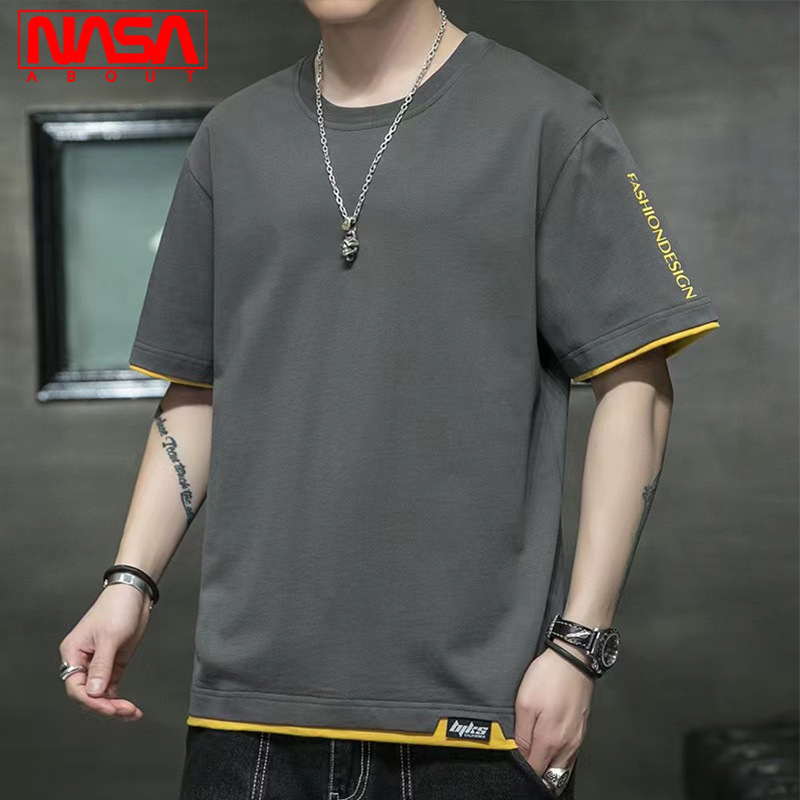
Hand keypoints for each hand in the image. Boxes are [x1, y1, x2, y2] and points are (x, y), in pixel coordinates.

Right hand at [59, 583, 151, 720]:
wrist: (134, 593)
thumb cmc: (117, 607)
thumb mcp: (110, 637)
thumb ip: (101, 665)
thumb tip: (94, 693)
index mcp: (73, 653)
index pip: (75, 687)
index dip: (91, 700)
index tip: (109, 708)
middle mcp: (83, 661)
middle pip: (87, 694)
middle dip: (105, 706)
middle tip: (125, 711)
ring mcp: (98, 664)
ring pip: (100, 695)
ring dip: (114, 706)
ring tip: (132, 713)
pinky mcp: (113, 664)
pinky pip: (111, 688)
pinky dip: (118, 699)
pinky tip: (129, 709)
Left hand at [513, 643, 594, 781]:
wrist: (573, 659)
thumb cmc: (548, 677)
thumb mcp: (525, 703)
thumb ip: (522, 734)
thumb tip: (520, 754)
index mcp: (550, 740)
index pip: (535, 770)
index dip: (523, 769)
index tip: (514, 761)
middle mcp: (567, 745)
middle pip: (550, 773)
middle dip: (537, 770)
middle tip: (525, 757)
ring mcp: (577, 738)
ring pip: (562, 766)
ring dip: (549, 764)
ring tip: (535, 751)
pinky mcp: (581, 730)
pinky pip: (570, 754)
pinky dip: (559, 755)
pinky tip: (550, 743)